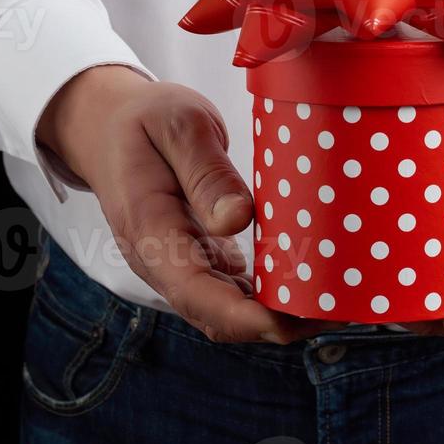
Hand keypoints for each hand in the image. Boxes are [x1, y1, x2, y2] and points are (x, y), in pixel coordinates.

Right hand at [36, 66, 332, 343]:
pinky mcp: (196, 257)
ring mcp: (177, 264)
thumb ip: (207, 173)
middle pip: (216, 314)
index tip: (290, 320)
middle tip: (335, 309)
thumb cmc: (145, 120)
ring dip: (276, 314)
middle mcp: (160, 260)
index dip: (243, 316)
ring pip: (227, 308)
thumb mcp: (180, 126)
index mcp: (150, 228)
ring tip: (333, 302)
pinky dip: (269, 295)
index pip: (194, 291)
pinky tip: (309, 285)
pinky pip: (232, 289)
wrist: (108, 126)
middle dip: (274, 323)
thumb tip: (238, 220)